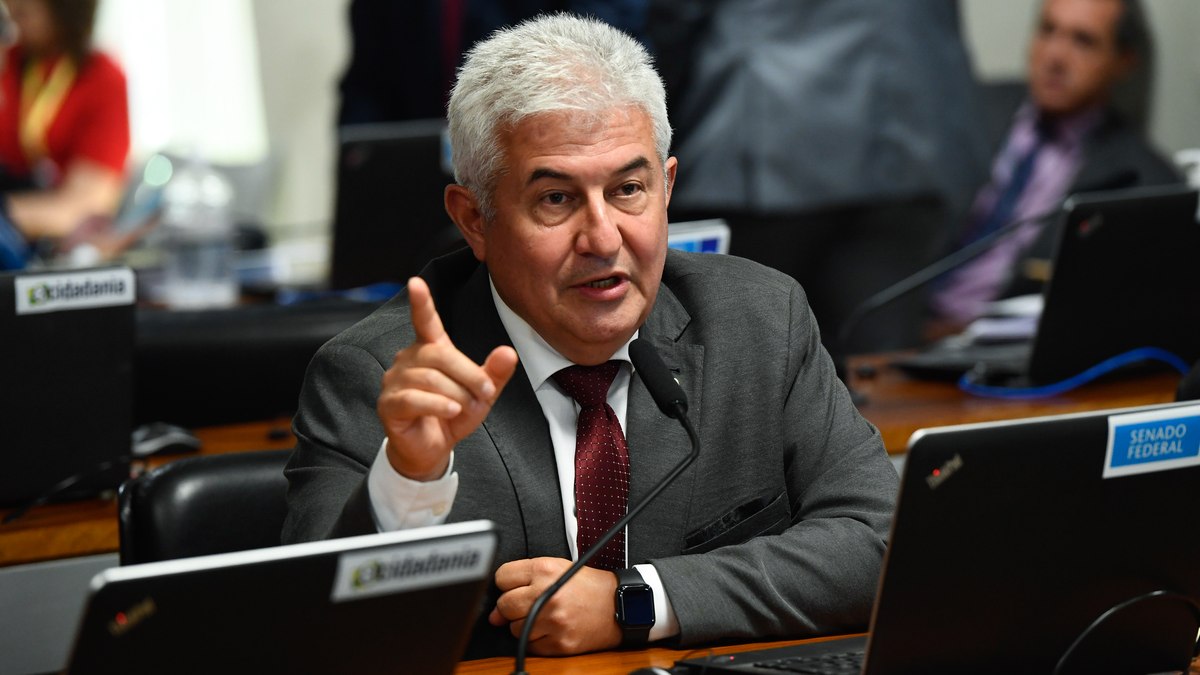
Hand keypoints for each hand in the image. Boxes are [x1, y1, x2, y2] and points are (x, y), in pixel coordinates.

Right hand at [376, 276, 518, 479]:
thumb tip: (508, 352)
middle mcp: (408, 360)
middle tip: (485, 392)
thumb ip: (495, 373)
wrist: (432, 449)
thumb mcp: (482, 394)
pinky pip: (414, 398)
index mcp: (430, 350)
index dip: (421, 303)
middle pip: (439, 355)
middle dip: (468, 374)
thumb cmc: (454, 415)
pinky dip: (438, 405)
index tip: (415, 282)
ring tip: (464, 409)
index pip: (424, 321)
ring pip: (429, 378)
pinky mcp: (388, 404)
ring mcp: (394, 381)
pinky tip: (451, 411)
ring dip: (456, 395)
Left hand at [489, 557, 621, 655]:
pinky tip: (552, 628)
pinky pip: (529, 645)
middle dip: (512, 607)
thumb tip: (494, 615)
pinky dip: (537, 639)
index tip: (518, 587)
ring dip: (525, 624)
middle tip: (531, 603)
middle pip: (504, 605)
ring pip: (514, 628)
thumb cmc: (587, 586)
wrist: (619, 605)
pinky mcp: (559, 642)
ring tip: (546, 615)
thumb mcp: (558, 568)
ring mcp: (553, 620)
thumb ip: (523, 581)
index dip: (508, 584)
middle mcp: (547, 594)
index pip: (501, 577)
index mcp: (545, 569)